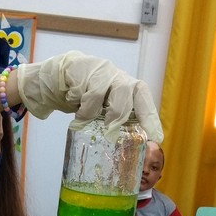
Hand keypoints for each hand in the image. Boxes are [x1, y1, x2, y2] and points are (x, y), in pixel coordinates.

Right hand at [17, 52, 162, 141]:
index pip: (143, 98)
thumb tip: (130, 147)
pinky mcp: (81, 69)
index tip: (156, 136)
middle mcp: (116, 76)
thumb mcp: (103, 109)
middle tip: (110, 131)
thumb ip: (115, 121)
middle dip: (119, 114)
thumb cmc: (86, 97)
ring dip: (92, 110)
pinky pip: (81, 91)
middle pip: (126, 91)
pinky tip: (73, 105)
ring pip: (101, 91)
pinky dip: (78, 105)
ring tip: (83, 118)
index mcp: (126, 87)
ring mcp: (99, 71)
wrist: (59, 76)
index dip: (150, 116)